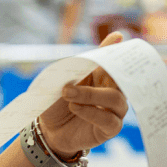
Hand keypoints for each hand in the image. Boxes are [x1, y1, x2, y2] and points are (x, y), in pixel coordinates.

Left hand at [38, 32, 129, 158]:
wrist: (47, 130)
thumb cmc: (56, 103)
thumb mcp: (60, 82)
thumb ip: (75, 67)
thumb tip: (87, 55)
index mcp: (100, 77)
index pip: (111, 61)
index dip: (114, 50)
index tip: (117, 36)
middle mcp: (111, 91)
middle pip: (119, 78)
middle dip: (104, 72)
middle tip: (82, 73)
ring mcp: (113, 111)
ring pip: (115, 98)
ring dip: (90, 95)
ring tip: (68, 95)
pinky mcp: (110, 129)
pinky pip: (109, 120)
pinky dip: (91, 113)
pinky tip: (75, 108)